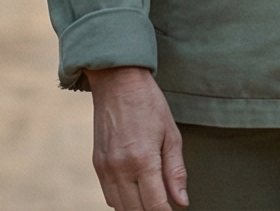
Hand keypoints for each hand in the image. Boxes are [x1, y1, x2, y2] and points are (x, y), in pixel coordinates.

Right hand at [86, 66, 186, 209]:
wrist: (117, 82)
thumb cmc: (149, 105)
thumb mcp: (171, 135)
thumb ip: (176, 171)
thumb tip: (182, 201)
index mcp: (143, 160)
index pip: (155, 205)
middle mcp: (120, 168)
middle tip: (165, 207)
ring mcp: (105, 168)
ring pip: (120, 207)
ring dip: (137, 209)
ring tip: (152, 201)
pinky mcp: (97, 165)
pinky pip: (109, 195)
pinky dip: (122, 201)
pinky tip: (136, 193)